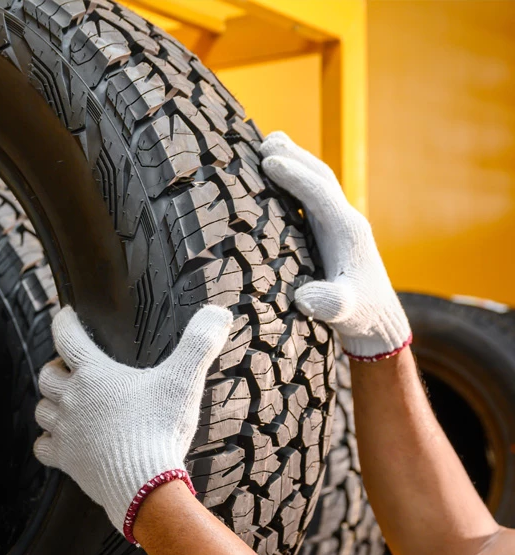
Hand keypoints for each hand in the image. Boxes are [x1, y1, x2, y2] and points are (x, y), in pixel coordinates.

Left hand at [34, 305, 233, 543]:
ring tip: (66, 403)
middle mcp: (73, 399)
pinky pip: (42, 447)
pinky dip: (47, 442)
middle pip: (47, 375)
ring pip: (41, 409)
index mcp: (94, 374)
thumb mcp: (183, 380)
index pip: (67, 338)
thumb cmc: (161, 429)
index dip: (64, 323)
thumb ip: (199, 344)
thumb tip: (218, 313)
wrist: (145, 484)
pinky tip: (61, 441)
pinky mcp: (66, 460)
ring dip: (50, 403)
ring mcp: (66, 431)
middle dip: (56, 368)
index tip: (65, 317)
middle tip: (70, 368)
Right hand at [261, 131, 410, 360]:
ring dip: (296, 162)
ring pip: (318, 184)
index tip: (267, 161)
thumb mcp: (345, 312)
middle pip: (320, 178)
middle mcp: (346, 222)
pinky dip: (295, 182)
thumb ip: (331, 303)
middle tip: (266, 140)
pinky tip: (278, 180)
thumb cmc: (361, 317)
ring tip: (270, 145)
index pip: (319, 192)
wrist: (379, 323)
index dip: (294, 175)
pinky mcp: (332, 235)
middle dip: (295, 157)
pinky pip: (313, 198)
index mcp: (347, 232)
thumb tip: (305, 297)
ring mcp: (340, 226)